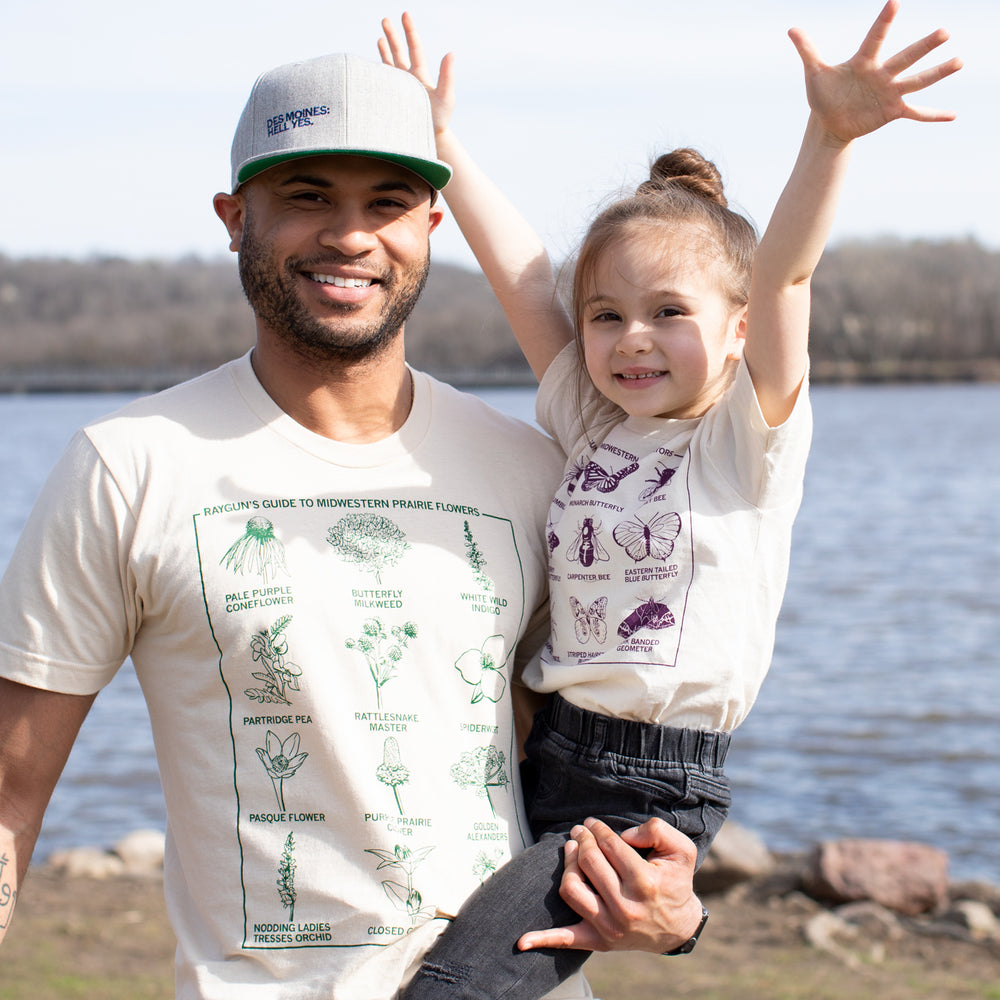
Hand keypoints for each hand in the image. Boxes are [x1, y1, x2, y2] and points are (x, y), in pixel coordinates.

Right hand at [378, 11, 454, 135]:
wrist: (430, 139)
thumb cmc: (439, 120)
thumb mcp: (446, 96)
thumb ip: (447, 75)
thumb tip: (451, 53)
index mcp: (420, 75)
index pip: (414, 48)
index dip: (409, 31)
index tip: (404, 14)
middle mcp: (410, 79)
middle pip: (400, 52)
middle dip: (393, 36)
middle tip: (385, 19)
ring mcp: (400, 89)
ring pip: (390, 65)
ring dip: (385, 51)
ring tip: (380, 37)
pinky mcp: (392, 99)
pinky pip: (382, 82)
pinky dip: (377, 72)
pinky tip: (372, 66)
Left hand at [517, 817, 703, 953]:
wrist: (677, 928)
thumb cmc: (676, 882)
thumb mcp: (682, 850)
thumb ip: (656, 830)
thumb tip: (623, 834)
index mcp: (645, 883)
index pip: (609, 845)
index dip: (598, 829)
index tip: (592, 823)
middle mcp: (625, 907)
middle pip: (589, 862)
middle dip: (582, 839)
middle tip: (580, 830)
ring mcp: (610, 927)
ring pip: (572, 889)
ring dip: (567, 865)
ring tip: (572, 850)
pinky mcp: (600, 941)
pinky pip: (567, 940)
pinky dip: (544, 939)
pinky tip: (522, 940)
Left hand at [789, 0, 961, 145]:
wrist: (830, 121)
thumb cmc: (824, 94)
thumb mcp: (814, 74)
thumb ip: (807, 50)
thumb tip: (792, 29)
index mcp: (864, 61)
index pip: (875, 38)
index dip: (884, 21)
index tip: (895, 2)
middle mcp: (882, 73)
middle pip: (905, 57)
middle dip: (924, 46)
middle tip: (944, 32)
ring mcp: (890, 92)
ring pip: (917, 81)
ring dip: (938, 72)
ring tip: (960, 61)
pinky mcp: (892, 110)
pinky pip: (916, 113)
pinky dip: (934, 115)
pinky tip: (953, 115)